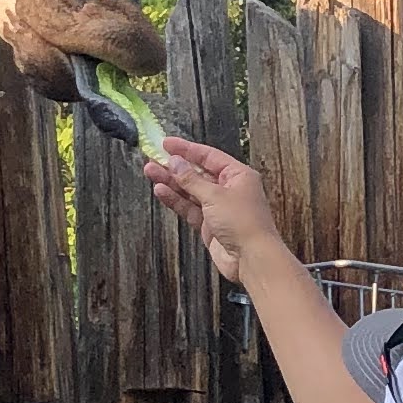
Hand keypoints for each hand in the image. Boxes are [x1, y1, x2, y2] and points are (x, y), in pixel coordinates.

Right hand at [143, 132, 282, 285]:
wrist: (251, 258)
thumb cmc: (245, 224)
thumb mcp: (215, 195)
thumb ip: (191, 179)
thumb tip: (176, 163)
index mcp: (238, 175)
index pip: (208, 156)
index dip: (186, 149)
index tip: (167, 144)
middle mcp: (229, 189)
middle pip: (197, 173)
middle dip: (175, 166)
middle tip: (154, 158)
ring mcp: (218, 208)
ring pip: (190, 190)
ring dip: (171, 182)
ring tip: (151, 172)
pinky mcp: (209, 225)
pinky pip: (189, 208)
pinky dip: (175, 200)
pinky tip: (161, 191)